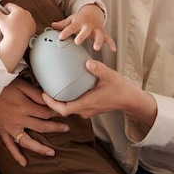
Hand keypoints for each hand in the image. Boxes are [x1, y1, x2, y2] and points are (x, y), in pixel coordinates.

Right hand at [0, 2, 35, 72]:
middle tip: (8, 24)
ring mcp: (30, 20)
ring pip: (21, 17)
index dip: (4, 11)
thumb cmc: (10, 32)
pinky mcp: (33, 26)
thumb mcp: (0, 20)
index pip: (9, 5)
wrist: (17, 43)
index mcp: (18, 10)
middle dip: (11, 16)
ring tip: (13, 28)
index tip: (3, 17)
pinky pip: (27, 23)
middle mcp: (26, 13)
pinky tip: (19, 30)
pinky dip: (23, 26)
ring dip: (17, 20)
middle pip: (15, 11)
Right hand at [0, 78, 69, 165]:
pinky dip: (16, 155)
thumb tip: (50, 98)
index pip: (45, 113)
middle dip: (55, 128)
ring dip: (40, 148)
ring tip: (52, 153)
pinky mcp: (2, 131)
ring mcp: (10, 128)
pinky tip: (24, 163)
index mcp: (25, 107)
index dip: (56, 113)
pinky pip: (10, 146)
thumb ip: (35, 93)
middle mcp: (19, 120)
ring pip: (27, 142)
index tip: (63, 112)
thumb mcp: (21, 85)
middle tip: (66, 129)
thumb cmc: (2, 86)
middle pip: (41, 127)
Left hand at [40, 59, 156, 131]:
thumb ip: (97, 69)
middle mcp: (85, 109)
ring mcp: (87, 110)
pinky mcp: (90, 107)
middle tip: (43, 88)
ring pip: (69, 108)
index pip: (63, 109)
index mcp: (86, 104)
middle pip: (63, 109)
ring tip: (52, 87)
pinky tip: (66, 88)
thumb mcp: (109, 76)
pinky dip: (68, 98)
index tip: (43, 94)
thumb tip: (87, 63)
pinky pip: (75, 105)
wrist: (129, 99)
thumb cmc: (119, 89)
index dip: (51, 104)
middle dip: (52, 101)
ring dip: (59, 100)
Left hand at [52, 4, 116, 52]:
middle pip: (85, 30)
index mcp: (79, 22)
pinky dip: (111, 43)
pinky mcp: (103, 32)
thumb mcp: (71, 19)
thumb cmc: (80, 19)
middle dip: (82, 36)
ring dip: (98, 41)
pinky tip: (113, 49)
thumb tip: (52, 25)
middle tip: (78, 42)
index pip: (71, 27)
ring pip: (98, 35)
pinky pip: (108, 38)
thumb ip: (62, 24)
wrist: (93, 12)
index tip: (61, 37)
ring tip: (96, 48)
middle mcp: (88, 26)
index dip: (66, 32)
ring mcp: (96, 29)